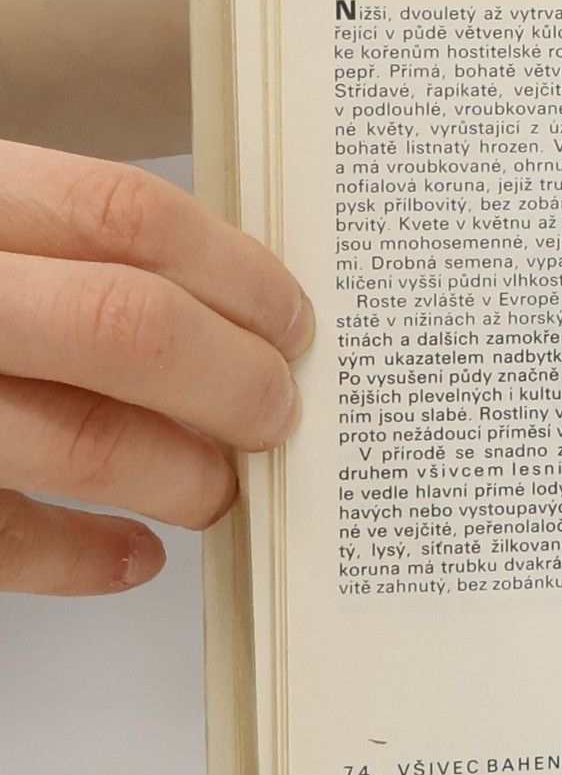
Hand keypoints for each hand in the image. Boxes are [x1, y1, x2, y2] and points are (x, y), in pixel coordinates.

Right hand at [0, 141, 309, 592]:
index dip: (238, 274)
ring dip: (179, 476)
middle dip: (234, 383)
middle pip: (125, 328)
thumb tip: (227, 311)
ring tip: (218, 490)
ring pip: (75, 439)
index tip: (294, 323)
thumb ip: (54, 245)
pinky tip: (132, 557)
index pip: (126, 216)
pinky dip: (81, 558)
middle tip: (277, 416)